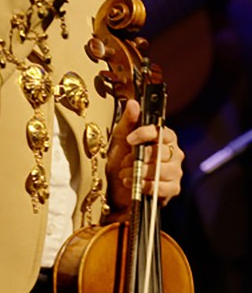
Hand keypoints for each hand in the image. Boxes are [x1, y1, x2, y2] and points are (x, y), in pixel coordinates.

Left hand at [106, 99, 183, 214]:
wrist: (115, 186)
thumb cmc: (119, 160)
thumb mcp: (119, 139)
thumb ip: (128, 121)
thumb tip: (133, 103)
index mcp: (163, 137)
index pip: (160, 131)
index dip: (145, 134)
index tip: (129, 139)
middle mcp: (174, 152)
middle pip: (162, 152)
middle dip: (139, 158)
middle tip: (125, 161)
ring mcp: (176, 171)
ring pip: (162, 170)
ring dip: (139, 172)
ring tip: (125, 173)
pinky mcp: (173, 189)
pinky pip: (163, 187)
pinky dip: (145, 186)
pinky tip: (132, 183)